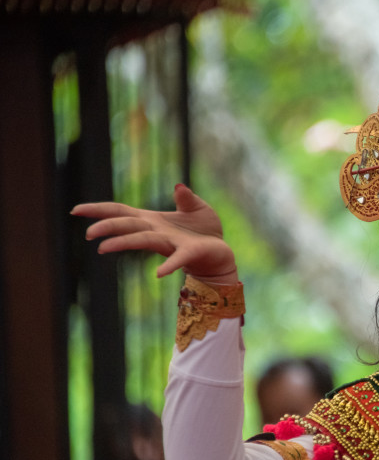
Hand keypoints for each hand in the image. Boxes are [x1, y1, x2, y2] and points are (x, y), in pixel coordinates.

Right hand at [71, 184, 237, 282]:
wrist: (221, 252)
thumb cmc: (205, 231)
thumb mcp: (197, 208)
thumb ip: (186, 198)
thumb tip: (178, 186)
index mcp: (153, 220)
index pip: (120, 212)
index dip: (98, 210)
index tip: (75, 210)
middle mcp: (156, 232)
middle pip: (126, 226)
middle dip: (107, 227)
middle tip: (88, 234)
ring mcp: (170, 243)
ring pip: (143, 240)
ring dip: (124, 243)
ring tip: (104, 248)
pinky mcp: (189, 252)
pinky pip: (177, 259)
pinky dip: (169, 265)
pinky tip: (159, 274)